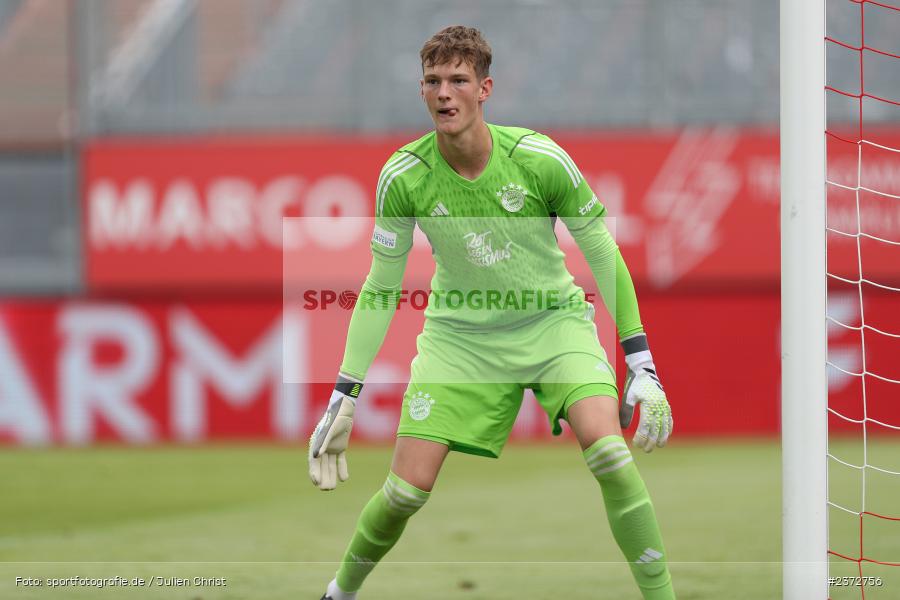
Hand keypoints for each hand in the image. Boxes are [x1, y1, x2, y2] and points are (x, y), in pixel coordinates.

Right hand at [308, 378, 359, 489]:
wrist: (345, 409)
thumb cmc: (334, 417)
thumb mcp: (329, 430)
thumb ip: (324, 442)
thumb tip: (317, 456)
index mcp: (316, 444)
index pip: (314, 462)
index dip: (314, 472)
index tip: (316, 483)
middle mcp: (322, 447)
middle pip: (321, 466)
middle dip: (323, 477)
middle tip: (326, 489)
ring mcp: (331, 447)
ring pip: (330, 465)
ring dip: (331, 476)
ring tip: (332, 488)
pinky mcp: (340, 447)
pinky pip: (340, 460)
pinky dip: (342, 469)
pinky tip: (344, 479)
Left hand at [619, 336, 672, 451]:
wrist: (643, 370)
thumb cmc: (633, 384)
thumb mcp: (628, 397)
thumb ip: (627, 412)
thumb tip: (624, 428)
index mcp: (649, 404)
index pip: (646, 426)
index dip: (642, 437)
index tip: (636, 445)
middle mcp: (659, 406)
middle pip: (656, 428)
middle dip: (651, 441)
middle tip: (646, 450)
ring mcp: (664, 405)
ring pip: (665, 425)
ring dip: (662, 437)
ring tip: (659, 446)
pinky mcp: (665, 404)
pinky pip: (669, 418)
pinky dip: (669, 427)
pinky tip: (666, 434)